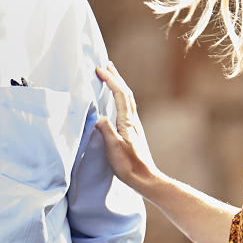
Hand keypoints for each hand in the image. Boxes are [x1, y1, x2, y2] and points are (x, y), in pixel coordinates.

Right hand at [95, 62, 161, 193]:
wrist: (145, 178)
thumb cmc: (128, 165)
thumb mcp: (113, 148)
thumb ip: (106, 130)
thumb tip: (98, 115)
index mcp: (127, 121)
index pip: (119, 94)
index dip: (110, 80)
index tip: (99, 69)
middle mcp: (132, 119)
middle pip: (125, 92)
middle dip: (116, 77)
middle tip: (106, 64)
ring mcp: (134, 125)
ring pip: (127, 99)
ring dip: (118, 85)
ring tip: (110, 77)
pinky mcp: (133, 131)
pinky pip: (126, 107)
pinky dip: (120, 97)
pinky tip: (116, 101)